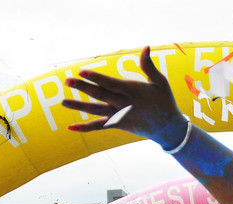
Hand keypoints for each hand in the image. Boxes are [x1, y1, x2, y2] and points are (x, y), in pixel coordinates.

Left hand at [63, 46, 187, 149]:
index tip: (82, 71)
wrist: (169, 128)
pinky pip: (99, 126)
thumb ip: (148, 65)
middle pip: (100, 95)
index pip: (111, 83)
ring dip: (79, 106)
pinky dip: (86, 127)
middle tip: (67, 80)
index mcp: (133, 91)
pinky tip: (71, 127)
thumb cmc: (165, 101)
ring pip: (96, 110)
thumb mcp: (160, 82)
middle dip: (83, 87)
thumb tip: (146, 46)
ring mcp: (120, 116)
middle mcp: (124, 104)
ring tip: (63, 101)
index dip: (96, 77)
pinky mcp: (118, 125)